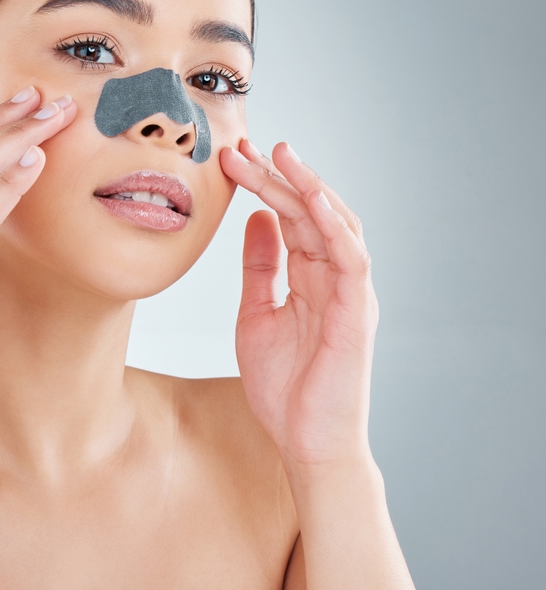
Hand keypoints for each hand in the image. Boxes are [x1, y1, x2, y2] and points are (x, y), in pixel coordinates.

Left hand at [220, 140, 377, 467]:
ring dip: (305, 185)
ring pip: (332, 222)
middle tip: (240, 147)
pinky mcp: (358, 309)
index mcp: (310, 277)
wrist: (305, 442)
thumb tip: (257, 220)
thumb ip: (260, 268)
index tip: (232, 159)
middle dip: (275, 176)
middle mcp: (333, 276)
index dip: (264, 185)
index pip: (290, 218)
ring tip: (278, 153)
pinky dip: (332, 222)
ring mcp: (349, 290)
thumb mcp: (257, 315)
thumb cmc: (286, 388)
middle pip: (308, 212)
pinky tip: (309, 195)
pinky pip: (350, 255)